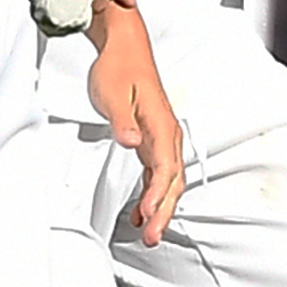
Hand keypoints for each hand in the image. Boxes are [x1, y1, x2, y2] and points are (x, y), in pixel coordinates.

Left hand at [87, 10, 184, 246]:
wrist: (124, 49)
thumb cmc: (119, 68)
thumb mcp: (113, 94)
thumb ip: (122, 121)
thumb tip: (131, 141)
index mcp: (161, 123)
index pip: (166, 167)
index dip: (159, 195)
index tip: (149, 215)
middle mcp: (167, 132)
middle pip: (173, 180)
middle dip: (164, 211)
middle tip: (152, 237)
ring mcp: (162, 137)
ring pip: (168, 180)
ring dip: (160, 208)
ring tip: (148, 233)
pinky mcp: (153, 139)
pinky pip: (158, 174)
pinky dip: (152, 195)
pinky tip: (141, 211)